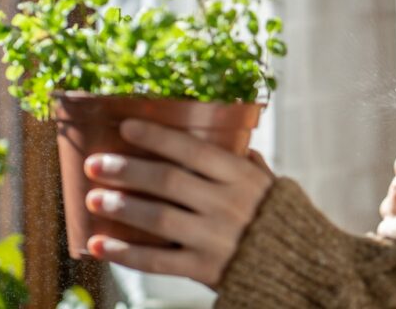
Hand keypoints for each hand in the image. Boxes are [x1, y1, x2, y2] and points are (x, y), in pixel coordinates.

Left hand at [82, 119, 273, 287]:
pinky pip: (158, 261)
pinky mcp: (206, 269)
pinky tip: (100, 245)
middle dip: (127, 170)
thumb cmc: (283, 221)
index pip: (193, 150)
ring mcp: (215, 238)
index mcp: (242, 177)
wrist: (302, 269)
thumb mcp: (272, 186)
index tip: (126, 126)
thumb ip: (251, 166)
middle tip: (96, 163)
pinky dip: (126, 253)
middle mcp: (227, 204)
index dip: (157, 136)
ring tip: (93, 200)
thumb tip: (234, 143)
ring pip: (159, 218)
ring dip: (121, 207)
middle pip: (168, 181)